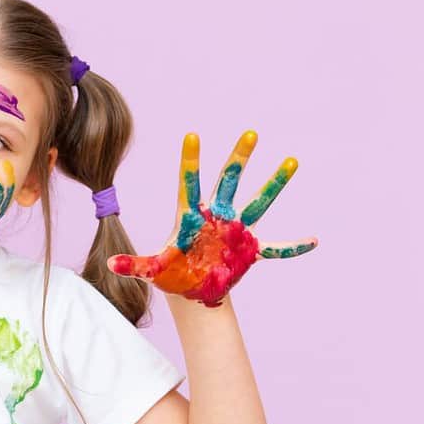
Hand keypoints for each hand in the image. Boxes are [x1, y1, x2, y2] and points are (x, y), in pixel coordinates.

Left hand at [107, 131, 316, 307]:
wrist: (192, 290)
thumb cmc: (171, 275)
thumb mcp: (153, 270)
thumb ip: (134, 265)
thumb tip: (109, 265)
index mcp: (190, 217)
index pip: (189, 183)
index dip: (190, 161)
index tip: (192, 135)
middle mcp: (216, 216)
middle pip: (228, 181)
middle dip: (239, 158)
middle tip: (251, 132)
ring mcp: (236, 230)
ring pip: (258, 202)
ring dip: (274, 182)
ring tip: (292, 160)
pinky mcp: (250, 250)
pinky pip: (276, 248)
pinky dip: (294, 247)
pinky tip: (314, 241)